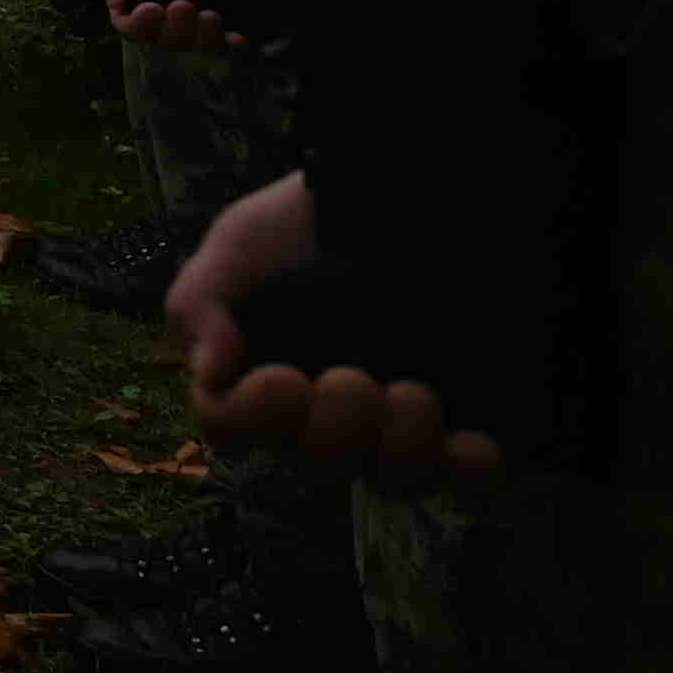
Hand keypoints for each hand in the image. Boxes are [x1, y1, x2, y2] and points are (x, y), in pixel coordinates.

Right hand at [175, 171, 504, 495]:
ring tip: (415, 394)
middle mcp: (323, 411)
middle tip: (352, 380)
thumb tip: (209, 371)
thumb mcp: (238, 246)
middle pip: (316, 464)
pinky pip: (468, 479)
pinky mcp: (464, 419)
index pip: (233, 430)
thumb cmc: (305, 226)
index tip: (285, 381)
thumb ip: (201, 304)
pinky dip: (469, 470)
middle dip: (336, 429)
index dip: (255, 421)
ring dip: (400, 447)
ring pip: (391, 479)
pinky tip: (471, 443)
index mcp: (257, 377)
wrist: (393, 193)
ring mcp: (394, 421)